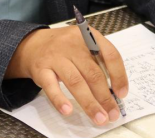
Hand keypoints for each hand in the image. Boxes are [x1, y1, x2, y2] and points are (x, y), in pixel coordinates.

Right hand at [6, 26, 127, 125]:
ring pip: (75, 81)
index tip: (122, 94)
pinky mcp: (40, 69)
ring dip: (89, 103)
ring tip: (98, 117)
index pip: (110, 54)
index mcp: (88, 36)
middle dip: (105, 97)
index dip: (119, 75)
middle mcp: (72, 44)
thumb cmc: (64, 48)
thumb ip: (98, 61)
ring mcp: (55, 56)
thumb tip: (114, 91)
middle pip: (93, 72)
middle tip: (112, 114)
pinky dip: (60, 100)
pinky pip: (51, 86)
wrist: (32, 44)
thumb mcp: (83, 45)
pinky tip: (68, 110)